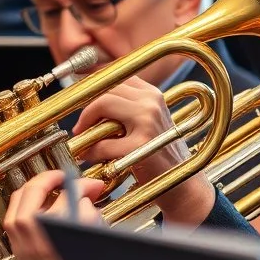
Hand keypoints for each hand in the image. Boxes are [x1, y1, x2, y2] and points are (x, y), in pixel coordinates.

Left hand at [3, 170, 106, 259]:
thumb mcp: (98, 241)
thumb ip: (90, 217)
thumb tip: (83, 197)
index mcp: (61, 240)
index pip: (67, 198)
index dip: (82, 186)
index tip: (92, 185)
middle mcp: (38, 245)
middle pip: (32, 196)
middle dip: (49, 179)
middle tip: (65, 176)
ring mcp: (25, 250)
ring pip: (17, 208)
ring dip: (32, 191)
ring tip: (49, 185)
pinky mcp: (21, 254)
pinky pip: (13, 223)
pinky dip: (24, 208)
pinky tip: (39, 206)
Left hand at [72, 77, 213, 224]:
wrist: (183, 186)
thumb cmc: (159, 156)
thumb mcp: (148, 123)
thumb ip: (125, 107)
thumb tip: (88, 91)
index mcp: (153, 94)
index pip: (117, 73)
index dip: (93, 78)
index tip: (76, 83)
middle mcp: (152, 102)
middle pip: (107, 88)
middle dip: (86, 107)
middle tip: (79, 126)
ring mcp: (148, 121)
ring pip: (102, 104)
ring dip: (85, 124)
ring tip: (83, 140)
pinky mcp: (140, 145)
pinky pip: (101, 143)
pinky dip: (90, 152)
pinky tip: (90, 157)